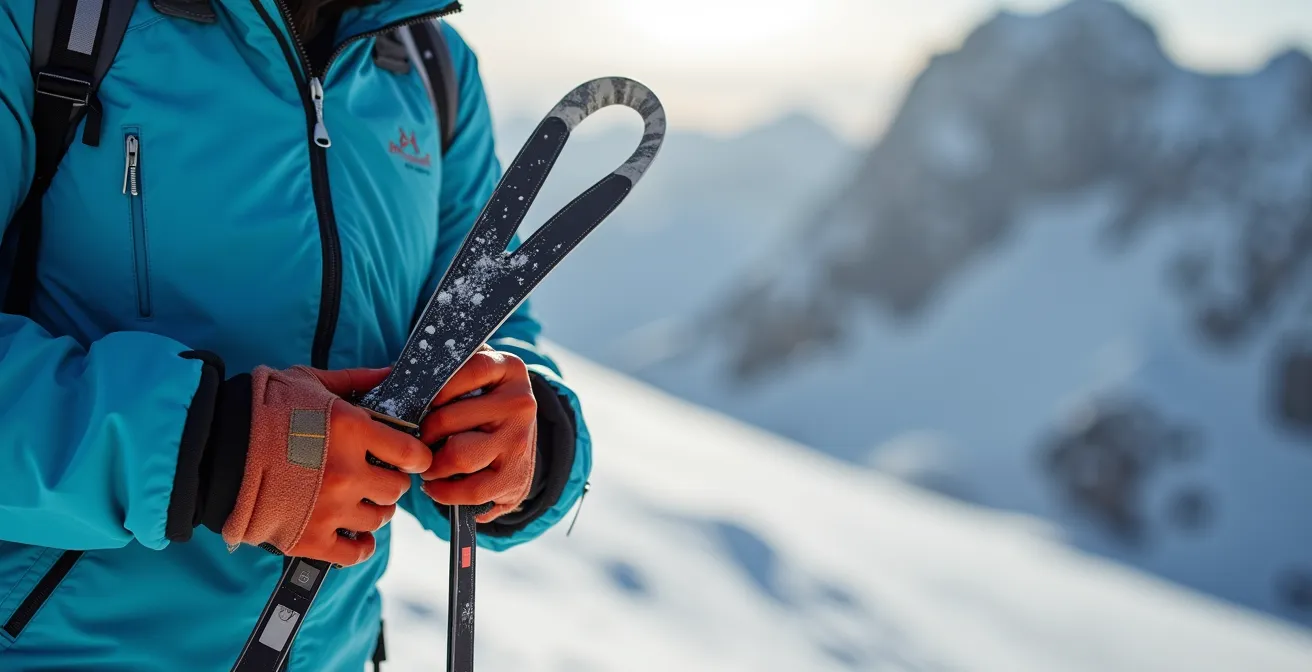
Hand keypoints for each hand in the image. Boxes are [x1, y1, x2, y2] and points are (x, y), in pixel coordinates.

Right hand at [222, 366, 431, 566]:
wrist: (212, 448)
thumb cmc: (262, 410)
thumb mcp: (311, 382)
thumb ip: (357, 380)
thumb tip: (392, 373)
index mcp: (352, 429)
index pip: (411, 453)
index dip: (415, 457)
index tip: (410, 458)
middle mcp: (347, 472)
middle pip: (396, 489)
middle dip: (390, 482)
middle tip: (375, 476)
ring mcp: (330, 508)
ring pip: (380, 519)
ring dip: (373, 510)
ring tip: (358, 500)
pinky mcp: (309, 538)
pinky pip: (355, 553)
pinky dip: (359, 545)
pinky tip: (354, 534)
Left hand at [419, 347, 537, 522]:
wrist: (520, 442)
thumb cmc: (482, 404)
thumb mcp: (475, 376)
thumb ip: (446, 371)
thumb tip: (390, 376)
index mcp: (509, 369)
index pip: (468, 371)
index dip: (435, 388)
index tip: (418, 400)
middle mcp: (520, 403)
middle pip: (449, 419)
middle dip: (422, 434)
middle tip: (416, 439)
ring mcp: (520, 441)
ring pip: (458, 456)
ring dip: (432, 465)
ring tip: (426, 463)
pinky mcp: (516, 477)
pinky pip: (471, 491)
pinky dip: (444, 492)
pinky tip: (435, 486)